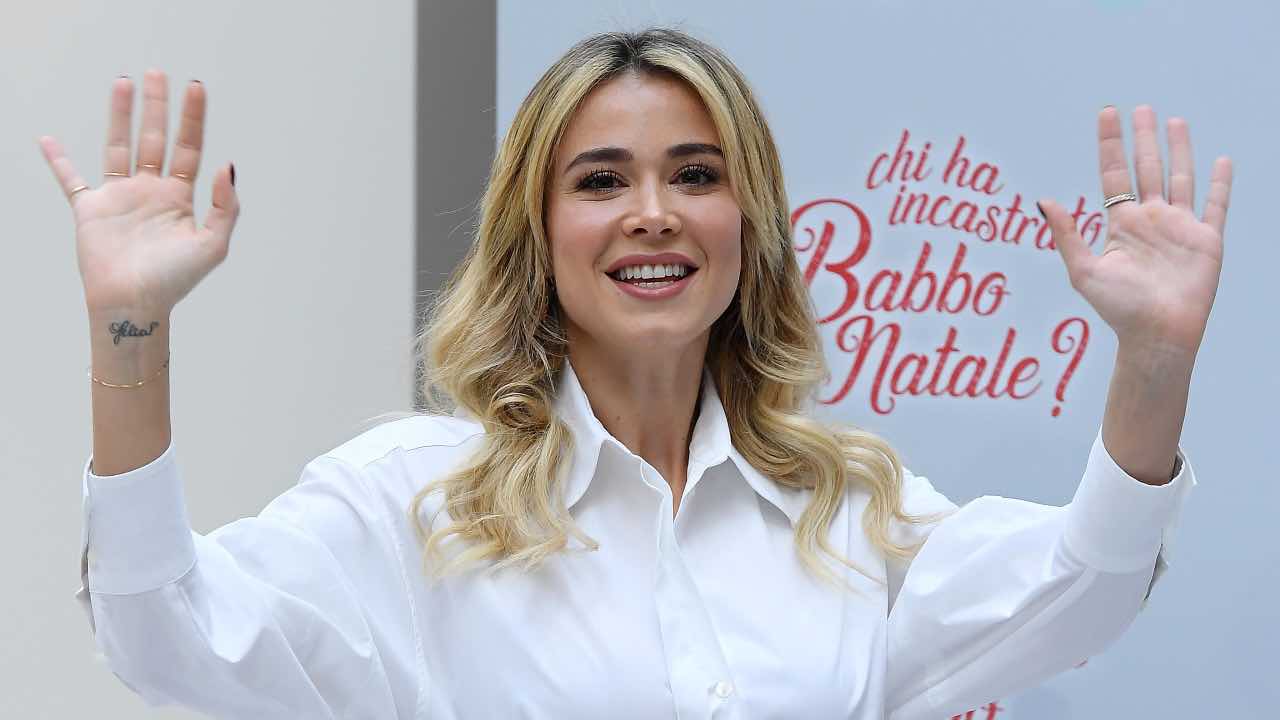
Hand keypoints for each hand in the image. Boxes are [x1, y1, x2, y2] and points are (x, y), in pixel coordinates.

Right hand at [39, 69, 238, 312]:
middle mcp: (150, 192)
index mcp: (180, 198)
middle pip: (155, 139)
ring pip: (118, 147)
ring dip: (120, 116)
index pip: (189, 148)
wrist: (134, 304)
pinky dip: (58, 161)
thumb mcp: (213, 244)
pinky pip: (71, 180)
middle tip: (157, 73)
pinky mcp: (90, 210)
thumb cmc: (175, 280)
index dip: (193, 118)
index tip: (195, 88)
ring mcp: (120, 198)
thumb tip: (228, 164)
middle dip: (157, 106)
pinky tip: (48, 140)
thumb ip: (226, 205)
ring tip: (123, 83)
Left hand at [1039, 106, 1232, 358]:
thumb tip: (1043, 201)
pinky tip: (1221, 161)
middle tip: (1140, 108)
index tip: (1107, 113)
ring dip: (1179, 150)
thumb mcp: (1084, 270)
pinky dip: (1219, 183)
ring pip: (1181, 177)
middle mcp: (1150, 219)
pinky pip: (1215, 205)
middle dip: (1144, 138)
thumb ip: (1066, 234)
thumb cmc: (1119, 309)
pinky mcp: (1206, 239)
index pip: (1114, 173)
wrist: (1157, 334)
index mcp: (1121, 224)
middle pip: (1147, 168)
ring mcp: (1180, 227)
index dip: (1111, 143)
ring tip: (1174, 121)